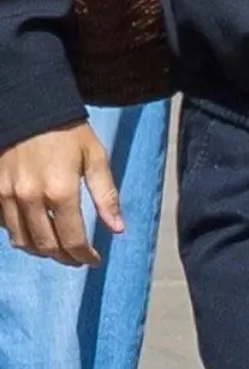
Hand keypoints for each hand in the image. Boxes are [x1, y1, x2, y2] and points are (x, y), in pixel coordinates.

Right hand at [0, 121, 123, 266]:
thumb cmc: (69, 131)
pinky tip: (35, 232)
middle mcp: (30, 198)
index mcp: (60, 190)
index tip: (94, 260)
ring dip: (41, 251)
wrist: (30, 108)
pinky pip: (5, 226)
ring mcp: (7, 197)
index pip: (72, 239)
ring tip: (59, 250)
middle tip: (78, 258)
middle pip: (46, 245)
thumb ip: (106, 195)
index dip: (84, 255)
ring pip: (21, 241)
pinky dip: (20, 235)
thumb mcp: (95, 157)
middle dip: (64, 257)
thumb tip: (117, 229)